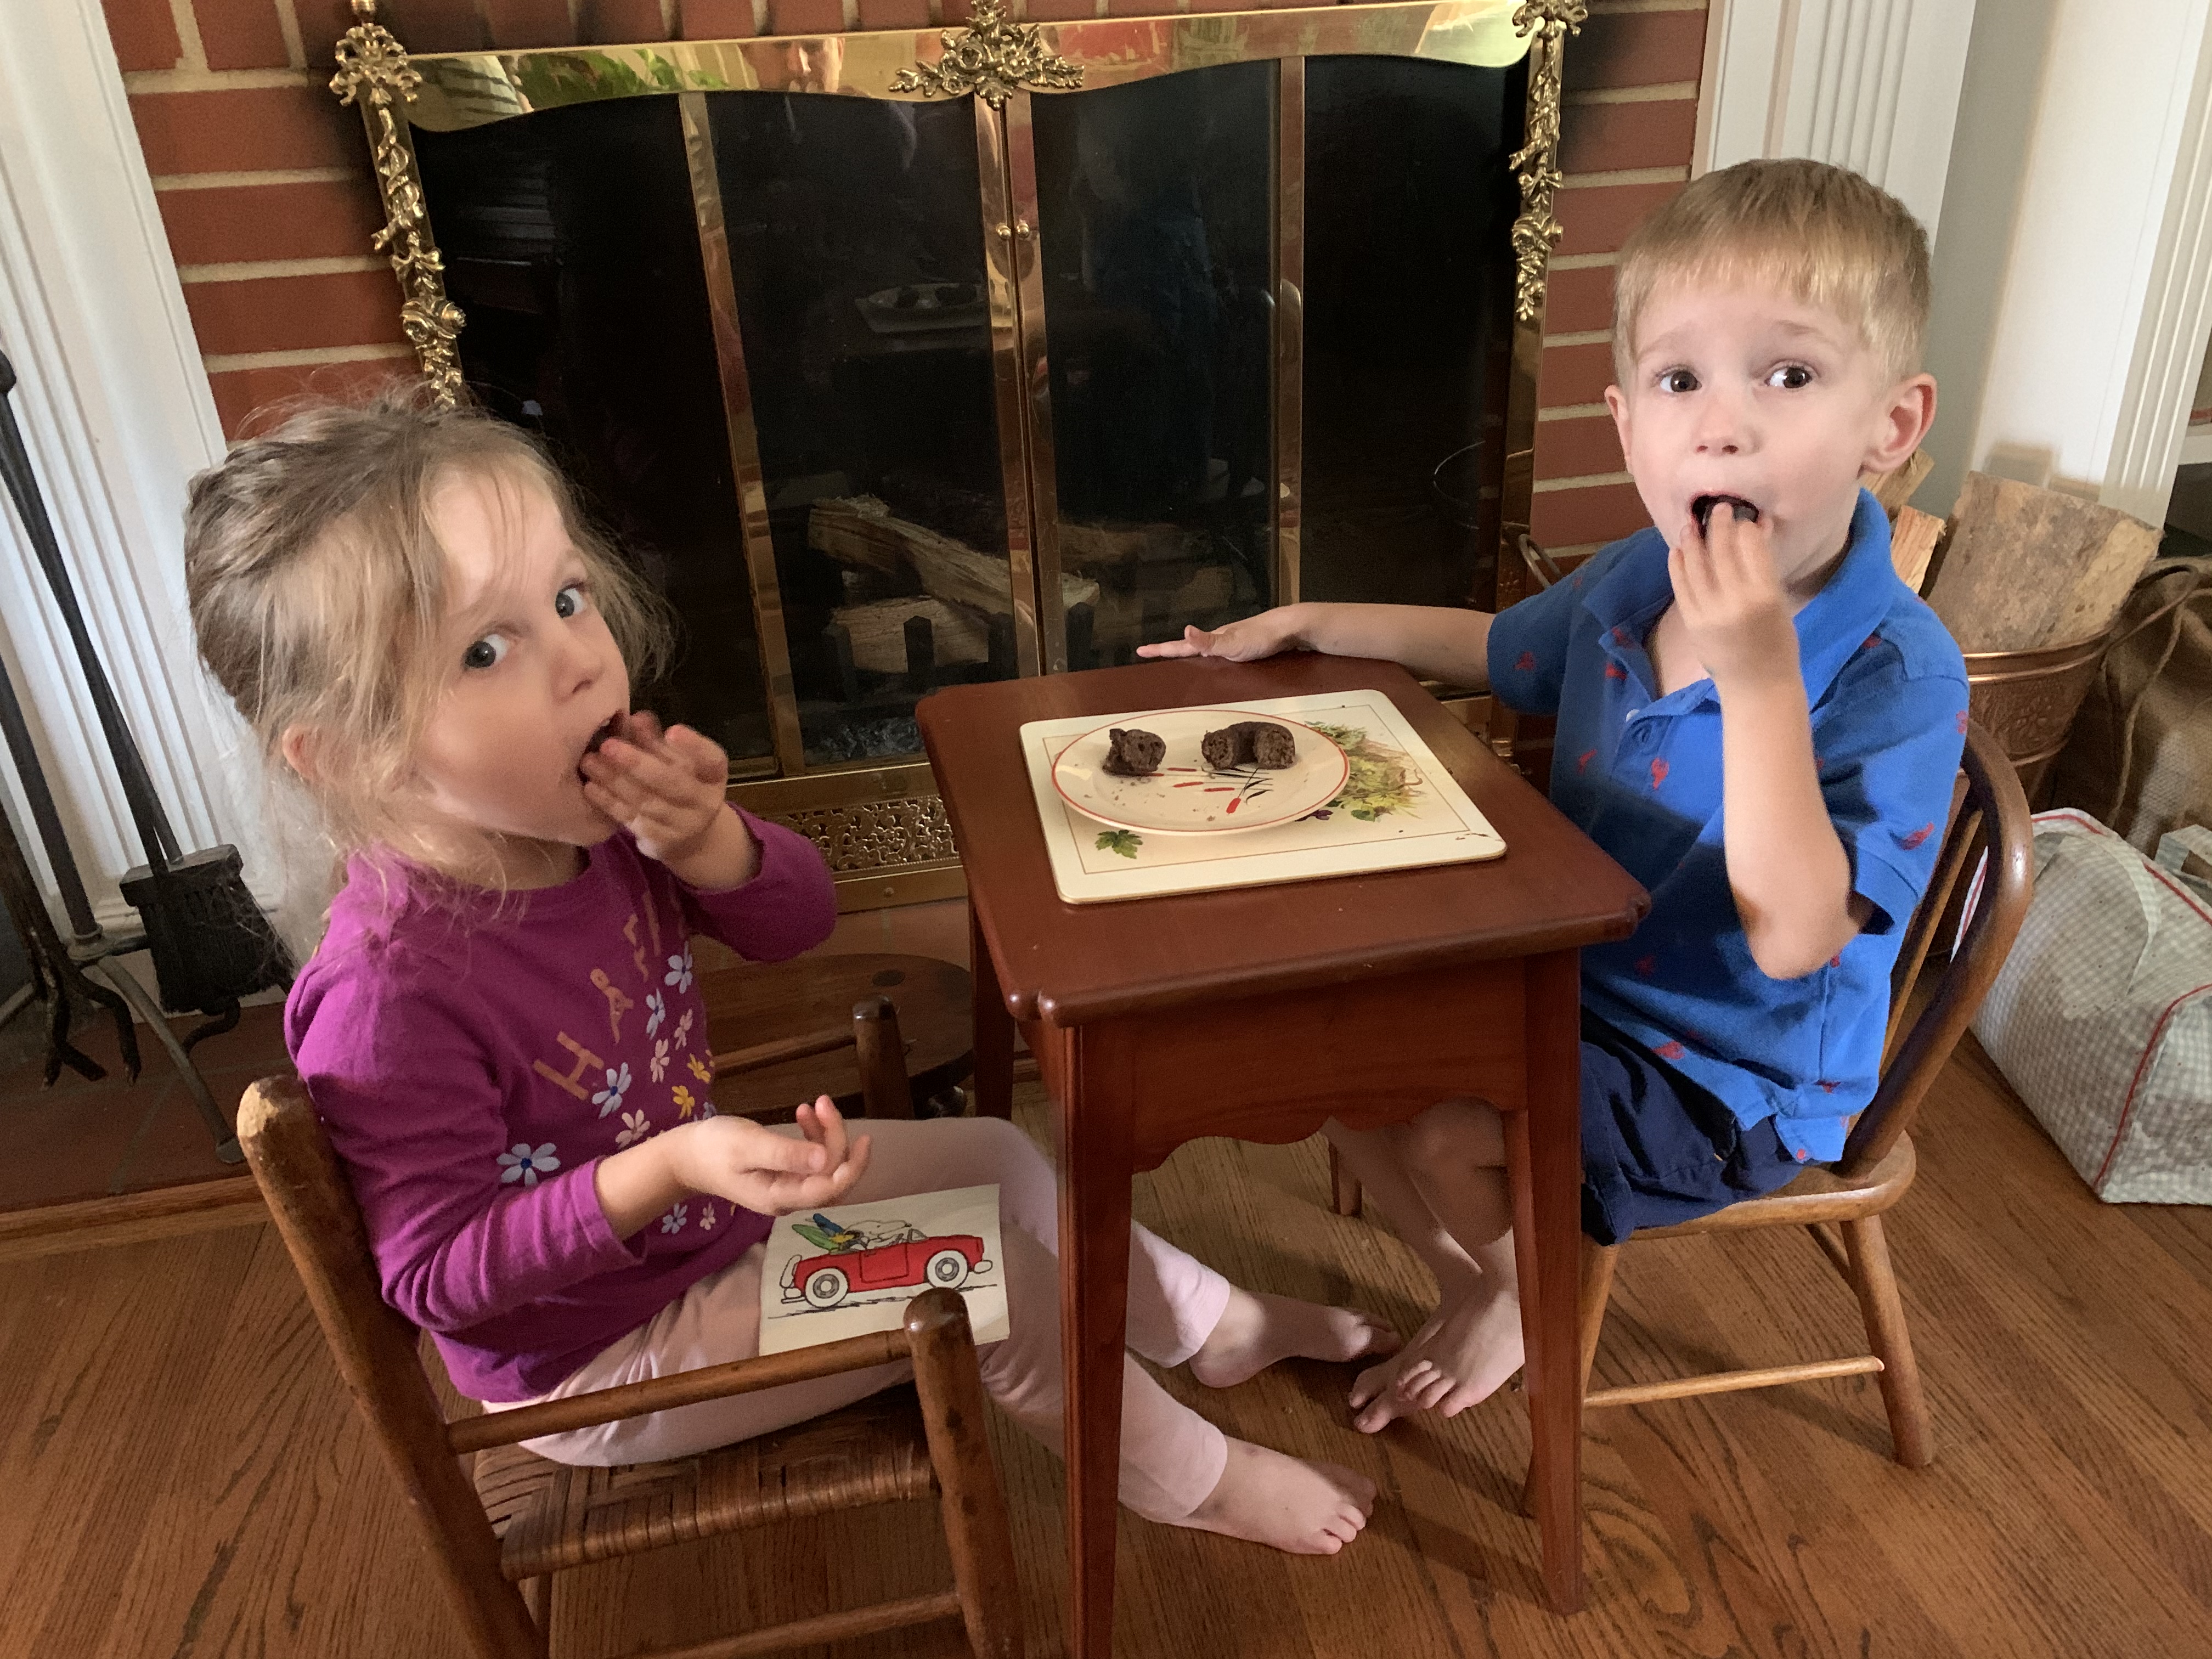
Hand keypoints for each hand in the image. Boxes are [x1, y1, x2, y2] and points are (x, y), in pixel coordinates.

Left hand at [581, 711, 736, 868]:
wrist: (690, 837)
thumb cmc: (680, 785)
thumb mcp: (676, 760)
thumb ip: (657, 740)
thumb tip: (636, 718)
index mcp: (714, 775)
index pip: (712, 759)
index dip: (694, 746)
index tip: (672, 730)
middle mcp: (705, 802)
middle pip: (673, 782)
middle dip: (638, 763)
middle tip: (608, 746)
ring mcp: (684, 825)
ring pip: (647, 801)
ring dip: (615, 780)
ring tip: (589, 762)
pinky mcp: (660, 841)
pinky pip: (632, 819)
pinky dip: (609, 802)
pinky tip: (591, 787)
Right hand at [668, 1099, 872, 1217]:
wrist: (686, 1156)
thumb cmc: (713, 1148)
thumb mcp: (748, 1146)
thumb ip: (786, 1154)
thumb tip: (825, 1161)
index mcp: (780, 1197)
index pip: (829, 1189)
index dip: (852, 1168)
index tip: (864, 1139)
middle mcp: (789, 1198)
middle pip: (831, 1176)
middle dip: (837, 1139)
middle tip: (823, 1102)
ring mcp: (787, 1187)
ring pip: (824, 1165)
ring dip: (826, 1134)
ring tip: (815, 1103)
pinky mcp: (784, 1175)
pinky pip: (811, 1159)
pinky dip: (813, 1136)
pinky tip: (805, 1114)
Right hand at [1135, 607, 1306, 661]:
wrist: (1288, 628)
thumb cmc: (1260, 637)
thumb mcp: (1231, 643)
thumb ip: (1207, 641)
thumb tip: (1184, 631)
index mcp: (1212, 640)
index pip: (1180, 646)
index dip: (1160, 650)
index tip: (1140, 650)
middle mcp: (1218, 640)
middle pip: (1189, 646)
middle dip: (1170, 651)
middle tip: (1152, 654)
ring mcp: (1231, 642)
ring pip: (1204, 649)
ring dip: (1188, 652)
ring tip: (1175, 657)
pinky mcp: (1244, 647)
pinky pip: (1219, 652)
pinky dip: (1209, 655)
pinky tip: (1214, 661)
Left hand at [1668, 507, 1799, 694]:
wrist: (1756, 686)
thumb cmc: (1778, 643)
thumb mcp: (1780, 602)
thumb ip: (1765, 566)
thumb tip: (1756, 526)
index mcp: (1765, 596)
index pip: (1751, 547)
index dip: (1745, 527)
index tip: (1744, 515)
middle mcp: (1734, 602)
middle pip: (1721, 551)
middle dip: (1719, 524)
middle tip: (1719, 508)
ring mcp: (1708, 613)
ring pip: (1696, 565)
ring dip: (1693, 539)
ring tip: (1693, 522)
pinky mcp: (1691, 622)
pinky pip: (1681, 585)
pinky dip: (1678, 564)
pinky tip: (1679, 548)